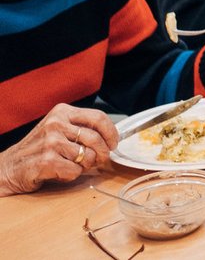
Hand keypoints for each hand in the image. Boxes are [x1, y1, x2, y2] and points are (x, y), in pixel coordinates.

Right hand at [0, 104, 117, 194]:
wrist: (9, 167)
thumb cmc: (38, 149)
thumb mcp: (58, 129)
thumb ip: (81, 129)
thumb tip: (110, 140)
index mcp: (62, 112)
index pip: (98, 117)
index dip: (111, 132)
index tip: (113, 143)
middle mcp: (56, 124)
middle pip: (95, 138)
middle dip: (103, 152)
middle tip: (101, 160)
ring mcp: (50, 142)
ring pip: (87, 156)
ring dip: (86, 165)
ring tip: (75, 165)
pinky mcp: (46, 161)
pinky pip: (75, 170)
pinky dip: (72, 174)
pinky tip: (61, 172)